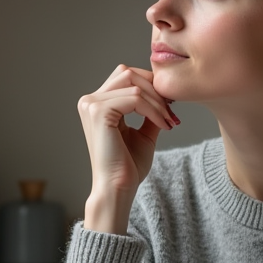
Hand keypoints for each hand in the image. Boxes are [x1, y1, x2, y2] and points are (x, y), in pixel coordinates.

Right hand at [78, 65, 177, 233]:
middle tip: (172, 112)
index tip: (171, 107)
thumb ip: (149, 112)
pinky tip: (162, 125)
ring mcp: (91, 105)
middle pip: (129, 73)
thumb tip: (165, 95)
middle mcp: (89, 101)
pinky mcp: (98, 112)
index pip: (126, 77)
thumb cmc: (128, 166)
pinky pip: (135, 98)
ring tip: (169, 120)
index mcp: (97, 104)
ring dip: (157, 101)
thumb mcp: (143, 133)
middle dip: (155, 90)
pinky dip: (153, 110)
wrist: (118, 188)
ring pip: (133, 83)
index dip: (151, 86)